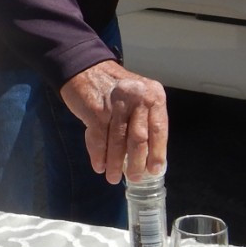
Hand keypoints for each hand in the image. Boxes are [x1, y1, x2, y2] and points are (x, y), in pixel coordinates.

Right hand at [59, 59, 168, 183]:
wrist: (86, 69)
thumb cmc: (115, 90)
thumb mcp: (139, 98)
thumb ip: (146, 121)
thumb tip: (150, 157)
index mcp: (153, 96)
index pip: (159, 129)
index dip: (157, 153)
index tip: (155, 171)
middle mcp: (137, 98)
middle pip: (139, 138)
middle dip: (137, 163)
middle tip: (135, 178)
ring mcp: (116, 104)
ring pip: (118, 142)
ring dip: (116, 164)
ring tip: (114, 177)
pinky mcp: (96, 110)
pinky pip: (99, 139)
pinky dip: (99, 155)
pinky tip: (99, 166)